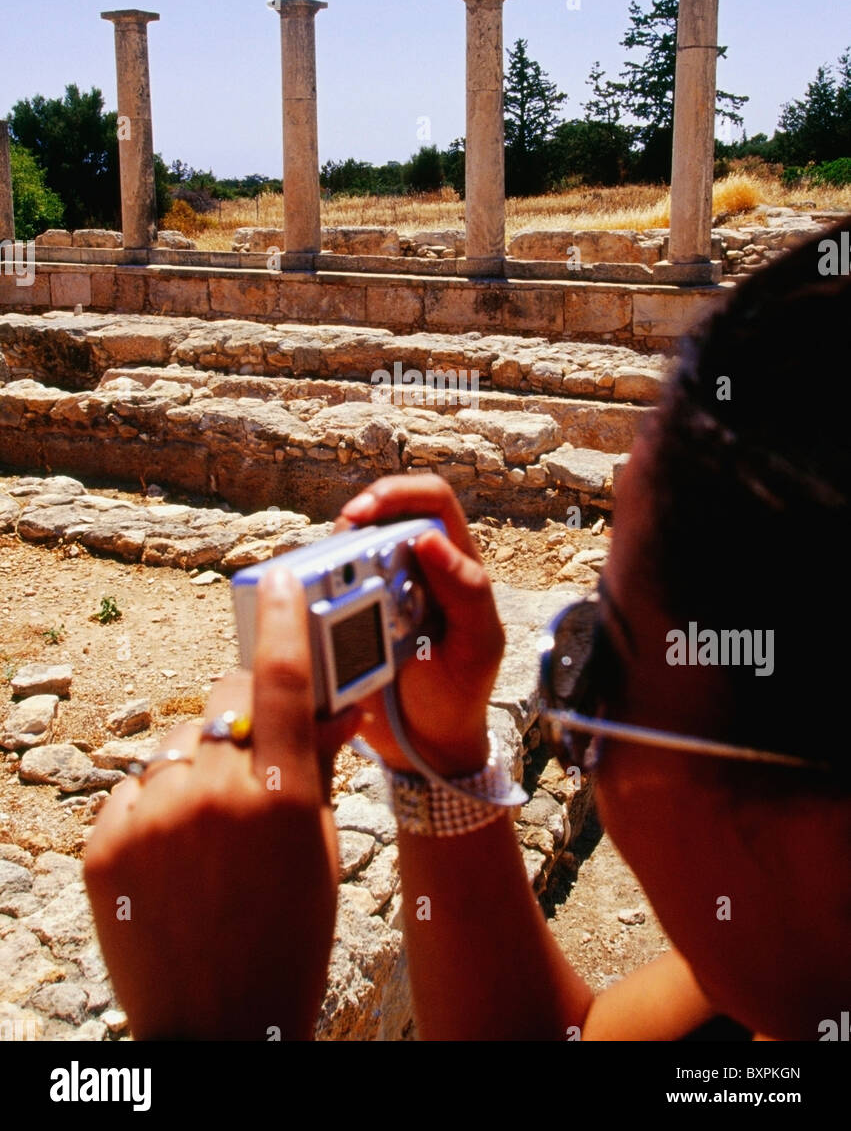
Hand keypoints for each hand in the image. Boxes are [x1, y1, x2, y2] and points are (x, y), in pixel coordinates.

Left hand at [83, 568, 357, 1040]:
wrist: (221, 1026)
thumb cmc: (288, 937)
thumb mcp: (318, 847)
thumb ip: (312, 768)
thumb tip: (323, 708)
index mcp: (277, 794)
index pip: (282, 678)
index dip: (282, 620)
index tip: (277, 579)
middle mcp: (210, 792)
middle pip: (224, 704)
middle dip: (245, 718)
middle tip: (255, 763)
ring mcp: (151, 815)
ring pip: (178, 748)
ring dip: (198, 769)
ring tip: (211, 836)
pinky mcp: (105, 841)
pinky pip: (137, 791)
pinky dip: (158, 809)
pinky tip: (176, 859)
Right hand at [335, 474, 505, 775]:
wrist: (427, 745)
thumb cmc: (460, 692)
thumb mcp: (477, 646)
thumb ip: (467, 593)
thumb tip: (429, 539)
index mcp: (453, 563)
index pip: (431, 500)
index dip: (399, 493)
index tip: (366, 512)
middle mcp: (413, 567)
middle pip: (380, 516)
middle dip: (356, 518)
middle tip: (337, 540)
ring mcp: (378, 590)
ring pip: (348, 549)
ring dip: (331, 553)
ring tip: (319, 575)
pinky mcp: (347, 616)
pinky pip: (325, 588)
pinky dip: (313, 587)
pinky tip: (304, 601)